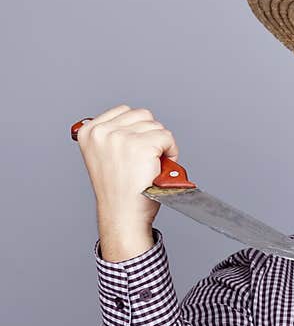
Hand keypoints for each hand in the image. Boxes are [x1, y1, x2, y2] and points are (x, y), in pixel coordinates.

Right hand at [76, 104, 180, 228]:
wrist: (122, 214)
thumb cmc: (117, 191)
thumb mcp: (103, 156)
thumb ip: (110, 137)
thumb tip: (131, 124)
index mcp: (88, 131)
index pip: (124, 111)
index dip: (138, 129)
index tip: (137, 147)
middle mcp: (103, 131)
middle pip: (143, 115)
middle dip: (151, 135)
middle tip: (149, 158)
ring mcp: (122, 137)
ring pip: (156, 126)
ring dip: (162, 144)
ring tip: (154, 164)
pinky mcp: (142, 146)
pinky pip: (167, 137)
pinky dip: (172, 151)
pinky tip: (162, 166)